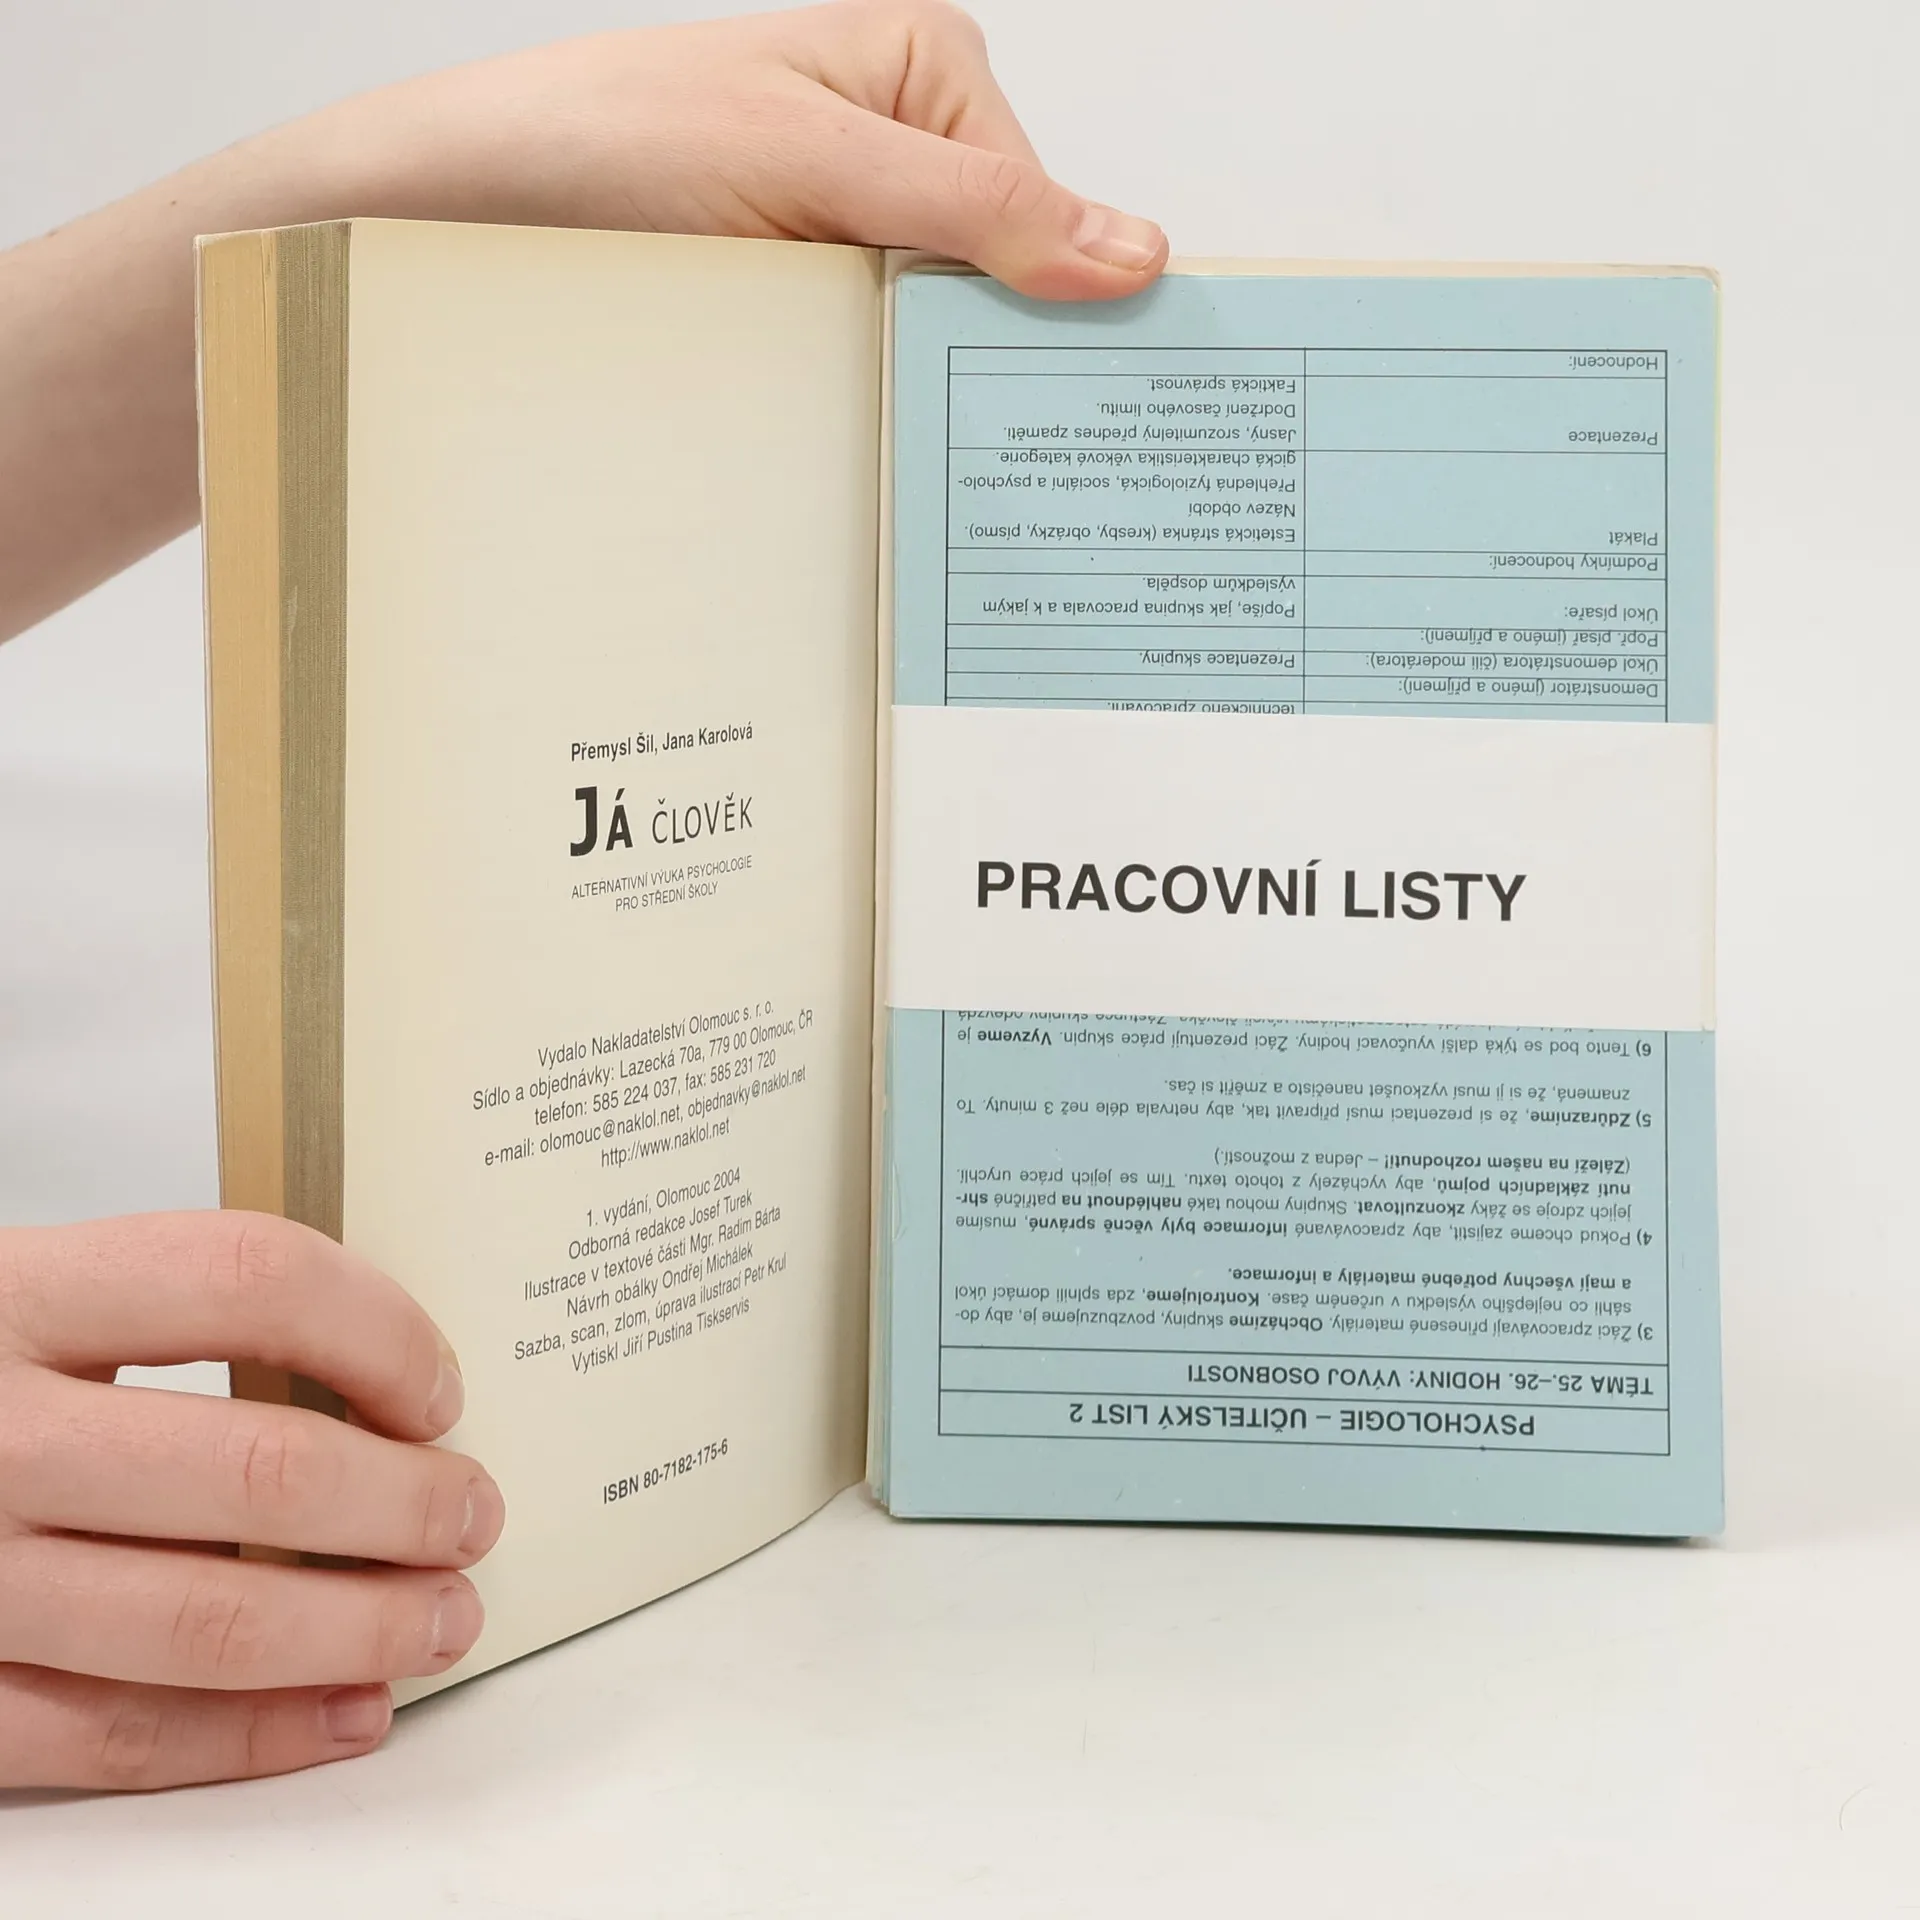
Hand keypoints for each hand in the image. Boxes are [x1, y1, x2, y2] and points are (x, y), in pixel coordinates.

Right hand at [0, 1212, 504, 1790]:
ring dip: (358, 1629)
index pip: (249, 1279)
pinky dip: (251, 1736)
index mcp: (14, 1293)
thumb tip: (373, 1374)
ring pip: (203, 1618)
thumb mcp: (24, 1293)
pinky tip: (342, 1713)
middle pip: (256, 1470)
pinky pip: (111, 1737)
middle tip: (475, 1515)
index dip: (378, 1332)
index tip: (439, 1388)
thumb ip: (163, 1314)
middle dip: (405, 1505)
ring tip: (443, 1620)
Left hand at [1, 0, 1167, 641]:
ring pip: (942, 345)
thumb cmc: (599, 142)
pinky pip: (878, 377)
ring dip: (938, 409)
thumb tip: (1129, 251)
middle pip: (1005, 287)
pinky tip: (888, 472)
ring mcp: (847, 247)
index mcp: (923, 79)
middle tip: (1041, 478)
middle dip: (1008, 371)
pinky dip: (886, 425)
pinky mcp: (799, 320)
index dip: (1081, 308)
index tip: (1117, 408)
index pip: (1053, 207)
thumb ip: (971, 205)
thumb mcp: (807, 160)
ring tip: (960, 489)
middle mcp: (896, 160)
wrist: (449, 215)